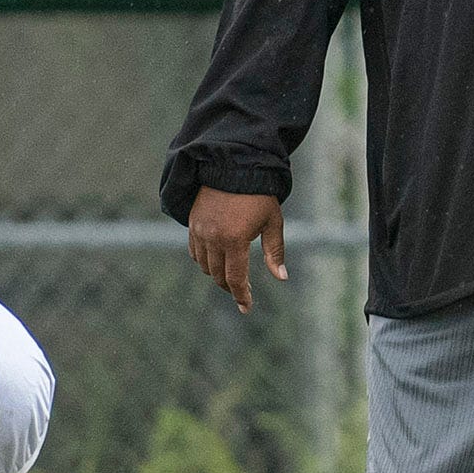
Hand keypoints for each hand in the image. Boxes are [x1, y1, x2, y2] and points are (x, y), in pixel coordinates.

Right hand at [186, 189, 287, 312]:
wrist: (233, 165)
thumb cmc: (259, 194)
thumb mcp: (273, 222)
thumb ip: (275, 252)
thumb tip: (281, 277)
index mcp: (235, 239)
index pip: (235, 278)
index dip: (241, 296)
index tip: (246, 307)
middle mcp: (213, 238)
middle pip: (218, 275)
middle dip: (230, 287)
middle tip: (242, 291)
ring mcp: (199, 231)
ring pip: (204, 265)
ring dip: (217, 273)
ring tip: (231, 273)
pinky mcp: (192, 223)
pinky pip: (195, 251)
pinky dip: (204, 260)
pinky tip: (217, 258)